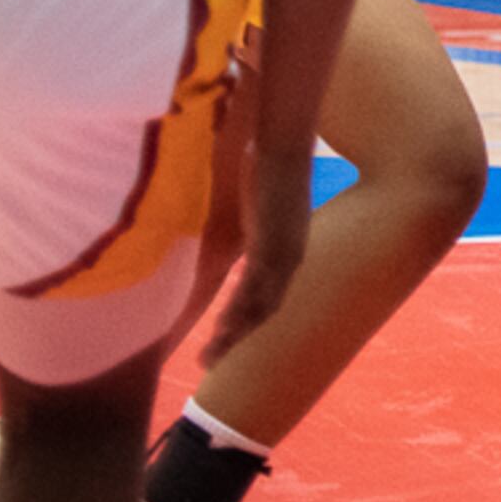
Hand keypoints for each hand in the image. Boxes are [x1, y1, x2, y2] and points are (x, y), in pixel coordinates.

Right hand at [202, 168, 309, 365]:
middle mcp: (292, 255)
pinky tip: (220, 332)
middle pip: (265, 309)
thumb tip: (237, 218)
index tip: (226, 333)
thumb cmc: (270, 161)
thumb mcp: (258, 200)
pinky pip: (252, 290)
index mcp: (289, 245)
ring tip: (209, 359)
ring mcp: (284, 254)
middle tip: (211, 360)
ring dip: (233, 336)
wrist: (283, 141)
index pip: (270, 292)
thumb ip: (249, 219)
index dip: (248, 317)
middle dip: (238, 337)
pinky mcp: (272, 247)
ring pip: (258, 308)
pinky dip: (236, 315)